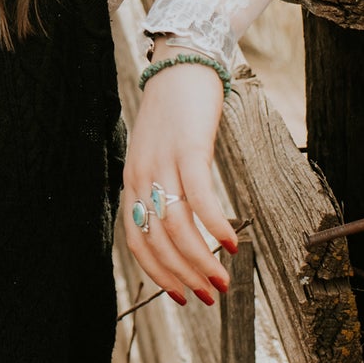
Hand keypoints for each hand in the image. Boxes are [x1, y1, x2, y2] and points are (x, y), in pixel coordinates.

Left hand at [121, 62, 238, 304]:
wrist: (180, 64)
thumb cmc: (174, 113)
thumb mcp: (159, 155)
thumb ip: (163, 187)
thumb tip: (184, 228)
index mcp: (132, 181)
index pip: (138, 242)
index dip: (160, 276)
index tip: (184, 298)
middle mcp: (141, 176)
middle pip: (158, 242)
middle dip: (185, 277)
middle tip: (212, 296)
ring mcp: (163, 162)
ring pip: (178, 227)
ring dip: (202, 261)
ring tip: (225, 280)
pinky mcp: (188, 148)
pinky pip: (199, 196)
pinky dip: (215, 224)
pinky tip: (232, 242)